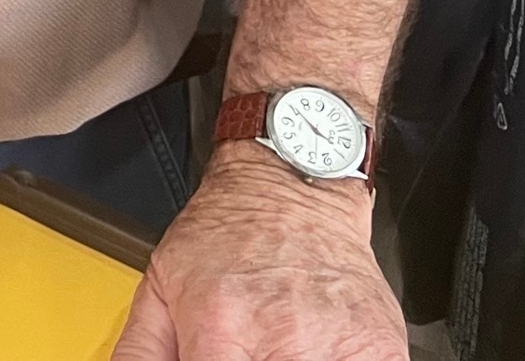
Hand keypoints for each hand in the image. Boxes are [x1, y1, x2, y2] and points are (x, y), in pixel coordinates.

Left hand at [111, 146, 404, 360]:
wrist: (293, 180)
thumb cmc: (231, 229)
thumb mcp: (162, 282)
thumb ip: (142, 349)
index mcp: (218, 327)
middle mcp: (282, 339)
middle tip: (246, 349)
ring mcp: (339, 346)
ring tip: (278, 343)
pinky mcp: (382, 347)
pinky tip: (314, 347)